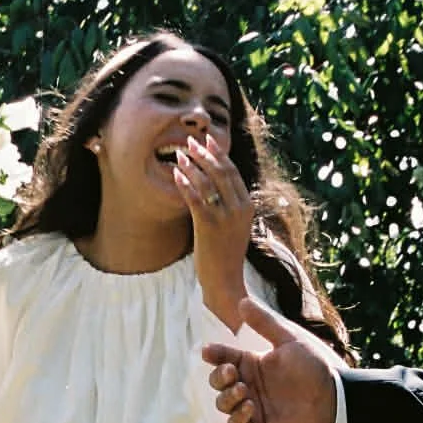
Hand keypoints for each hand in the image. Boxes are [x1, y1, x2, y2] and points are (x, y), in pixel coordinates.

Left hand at [172, 134, 253, 328]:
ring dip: (192, 164)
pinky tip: (175, 174)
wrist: (226, 281)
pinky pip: (195, 198)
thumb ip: (228, 206)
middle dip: (205, 153)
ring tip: (179, 154)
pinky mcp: (209, 225)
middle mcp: (239, 208)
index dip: (219, 154)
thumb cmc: (226, 255)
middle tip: (190, 141)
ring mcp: (225, 216)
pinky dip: (185, 183)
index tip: (207, 142)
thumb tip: (213, 187)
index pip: (233, 173)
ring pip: (207, 181)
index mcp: (247, 206)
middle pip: (221, 172)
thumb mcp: (234, 227)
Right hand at [202, 294, 337, 422]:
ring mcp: (253, 406)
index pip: (224, 357)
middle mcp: (251, 384)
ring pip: (223, 403)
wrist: (336, 397)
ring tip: (243, 390)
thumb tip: (242, 301)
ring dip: (227, 396)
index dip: (213, 354)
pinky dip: (237, 416)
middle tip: (232, 372)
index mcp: (254, 363)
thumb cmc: (316, 365)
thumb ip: (265, 322)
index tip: (208, 351)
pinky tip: (250, 406)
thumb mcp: (289, 339)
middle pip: (218, 381)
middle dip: (218, 376)